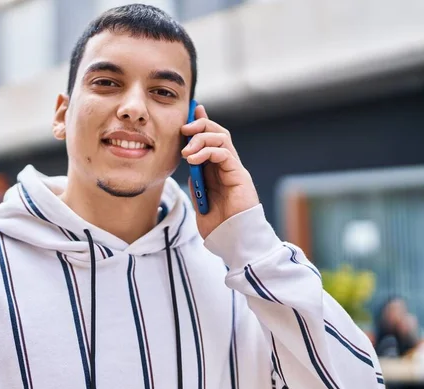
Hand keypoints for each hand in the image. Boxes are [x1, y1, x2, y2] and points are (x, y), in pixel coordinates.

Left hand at [181, 104, 259, 237]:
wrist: (232, 240)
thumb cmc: (218, 225)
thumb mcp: (199, 199)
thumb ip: (196, 180)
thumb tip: (189, 161)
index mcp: (218, 170)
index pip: (211, 139)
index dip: (202, 123)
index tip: (191, 111)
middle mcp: (228, 166)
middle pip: (218, 132)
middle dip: (200, 125)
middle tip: (184, 129)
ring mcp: (235, 169)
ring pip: (222, 138)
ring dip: (201, 138)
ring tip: (186, 151)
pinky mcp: (239, 175)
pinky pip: (225, 153)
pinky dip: (208, 151)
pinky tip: (193, 160)